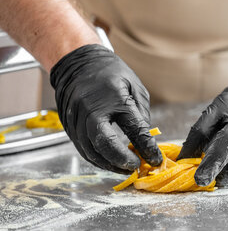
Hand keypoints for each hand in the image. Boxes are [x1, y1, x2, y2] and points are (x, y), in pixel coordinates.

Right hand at [50, 44, 161, 173]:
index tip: (155, 159)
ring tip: (125, 168)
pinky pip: (82, 148)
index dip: (146, 147)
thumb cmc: (111, 73)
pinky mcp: (68, 126)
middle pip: (104, 143)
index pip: (133, 128)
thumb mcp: (135, 87)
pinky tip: (110, 162)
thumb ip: (141, 114)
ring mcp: (76, 118)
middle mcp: (91, 109)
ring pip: (90, 151)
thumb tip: (146, 140)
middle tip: (136, 166)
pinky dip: (97, 159)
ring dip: (109, 164)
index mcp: (114, 98)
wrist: (79, 63)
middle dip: (121, 160)